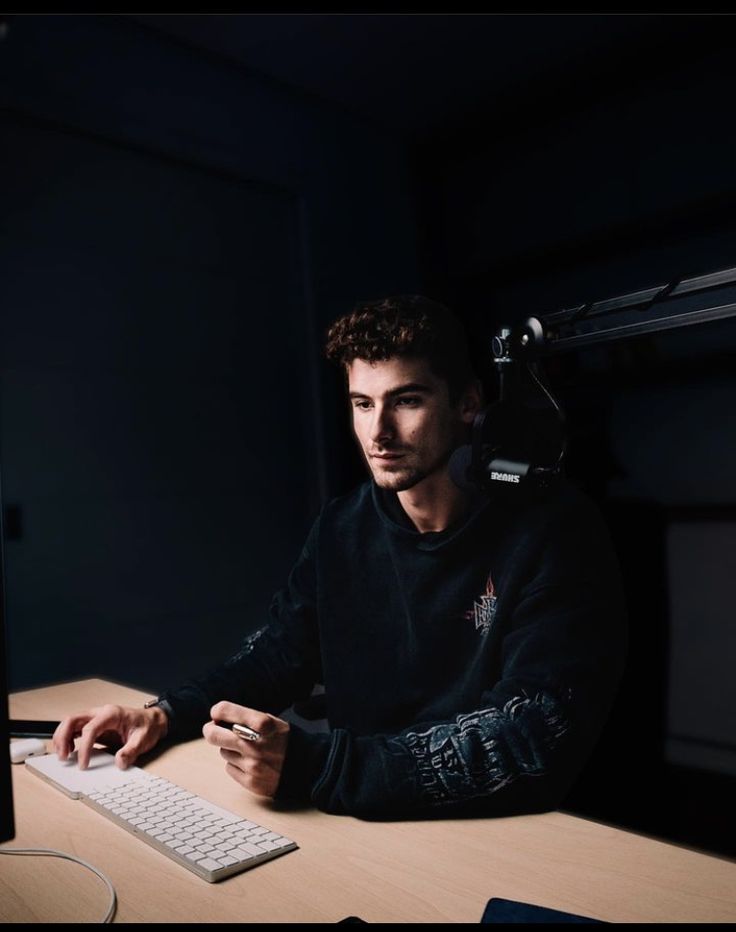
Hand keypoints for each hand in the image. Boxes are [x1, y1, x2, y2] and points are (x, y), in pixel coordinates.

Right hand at [52, 704, 168, 769]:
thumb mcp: (143, 740)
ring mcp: (96, 718)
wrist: (152, 721)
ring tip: (63, 755)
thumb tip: (119, 762)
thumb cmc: (147, 727)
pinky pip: (75, 729)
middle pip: (73, 719)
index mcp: (112, 714)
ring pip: (71, 722)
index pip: (90, 728)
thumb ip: (131, 751)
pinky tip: (69, 750)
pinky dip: (68, 738)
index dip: (83, 747)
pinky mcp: (95, 725)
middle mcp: (101, 713)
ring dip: (62, 737)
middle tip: (63, 757)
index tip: (83, 764)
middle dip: (63, 737)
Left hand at [203, 701, 289, 797]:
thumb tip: (218, 719)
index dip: (218, 711)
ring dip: (231, 749)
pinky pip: (230, 768)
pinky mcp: (250, 781)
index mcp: (263, 723)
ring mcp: (252, 764)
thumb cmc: (286, 741)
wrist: (308, 768)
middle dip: (210, 730)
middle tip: (212, 729)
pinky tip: (251, 764)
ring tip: (248, 750)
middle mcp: (255, 743)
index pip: (226, 710)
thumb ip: (248, 718)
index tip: (217, 714)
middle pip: (213, 734)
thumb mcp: (272, 722)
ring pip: (223, 752)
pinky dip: (237, 765)